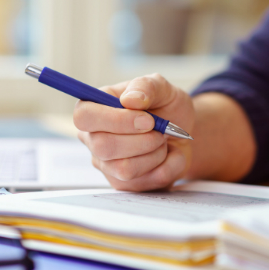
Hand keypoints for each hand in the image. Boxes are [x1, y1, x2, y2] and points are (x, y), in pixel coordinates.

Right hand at [74, 74, 194, 190]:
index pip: (84, 117)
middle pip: (103, 146)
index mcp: (94, 108)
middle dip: (142, 140)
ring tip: (164, 142)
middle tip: (161, 131)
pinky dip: (167, 167)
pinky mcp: (122, 183)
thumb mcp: (162, 88)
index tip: (147, 119)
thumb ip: (146, 86)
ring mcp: (105, 164)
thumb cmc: (166, 107)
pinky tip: (168, 156)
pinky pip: (144, 183)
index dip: (115, 120)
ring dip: (155, 154)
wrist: (184, 134)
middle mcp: (93, 138)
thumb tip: (130, 99)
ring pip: (124, 169)